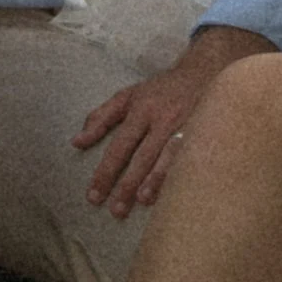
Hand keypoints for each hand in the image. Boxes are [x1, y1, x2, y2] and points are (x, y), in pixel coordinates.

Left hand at [74, 25, 266, 218]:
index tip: (94, 196)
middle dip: (128, 183)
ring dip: (156, 180)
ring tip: (143, 200)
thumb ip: (101, 118)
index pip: (120, 145)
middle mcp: (162, 118)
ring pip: (169, 156)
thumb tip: (76, 142)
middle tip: (115, 211)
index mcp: (141, 109)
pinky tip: (177, 192)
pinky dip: (183, 174)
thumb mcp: (128, 96)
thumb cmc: (160, 90)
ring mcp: (186, 125)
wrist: (204, 70)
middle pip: (143, 155)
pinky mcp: (205, 132)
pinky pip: (192, 157)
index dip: (106, 171)